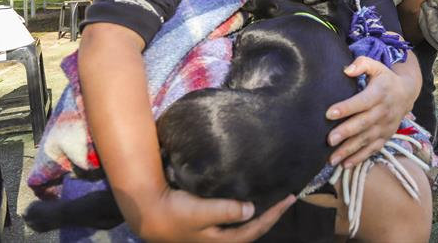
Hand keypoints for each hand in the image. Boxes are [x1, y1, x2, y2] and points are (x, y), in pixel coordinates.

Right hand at [135, 186, 294, 242]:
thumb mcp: (200, 212)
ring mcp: (213, 234)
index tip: (289, 199)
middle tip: (286, 199)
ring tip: (272, 201)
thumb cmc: (175, 212)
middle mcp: (220, 240)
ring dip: (259, 215)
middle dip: (271, 216)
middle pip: (253, 230)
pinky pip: (233, 220)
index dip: (273, 215)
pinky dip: (244, 211)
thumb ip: (225, 211)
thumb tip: (252, 210)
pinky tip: (249, 202)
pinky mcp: (207, 225)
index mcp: (221, 241)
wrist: (149, 214)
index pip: (255, 229)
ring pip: (244, 227)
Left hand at [325, 56, 412, 167]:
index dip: (346, 108)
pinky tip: (345, 165)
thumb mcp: (376, 66)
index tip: (329, 113)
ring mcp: (385, 126)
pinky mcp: (385, 137)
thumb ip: (361, 64)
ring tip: (332, 159)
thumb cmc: (385, 79)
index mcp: (379, 94)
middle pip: (363, 124)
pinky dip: (360, 158)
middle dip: (346, 133)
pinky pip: (373, 149)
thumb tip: (346, 70)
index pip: (361, 102)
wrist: (407, 93)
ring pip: (366, 140)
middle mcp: (383, 112)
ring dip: (349, 150)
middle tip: (329, 140)